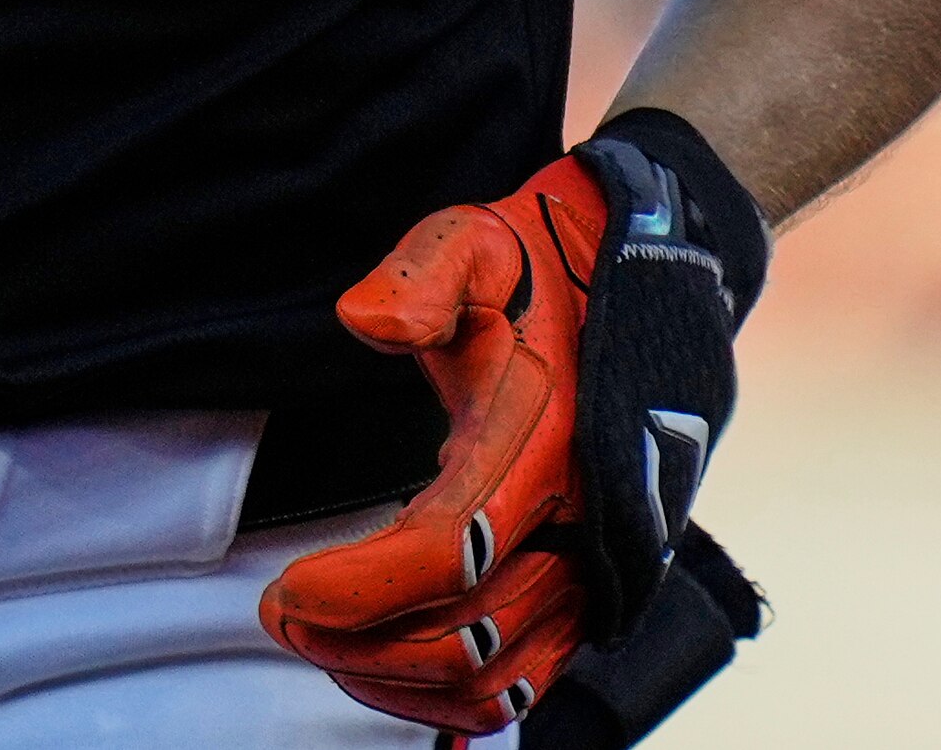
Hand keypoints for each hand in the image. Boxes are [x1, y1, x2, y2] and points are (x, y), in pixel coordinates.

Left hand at [261, 119, 758, 737]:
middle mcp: (589, 522)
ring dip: (399, 681)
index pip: (447, 552)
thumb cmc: (548, 265)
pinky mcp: (599, 589)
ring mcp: (601, 566)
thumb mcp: (477, 240)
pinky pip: (530, 681)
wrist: (657, 277)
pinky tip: (386, 664)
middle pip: (467, 638)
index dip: (357, 589)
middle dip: (358, 644)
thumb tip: (366, 318)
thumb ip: (424, 274)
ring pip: (498, 681)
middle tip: (283, 616)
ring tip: (324, 643)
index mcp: (553, 441)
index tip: (285, 591)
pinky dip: (455, 699)